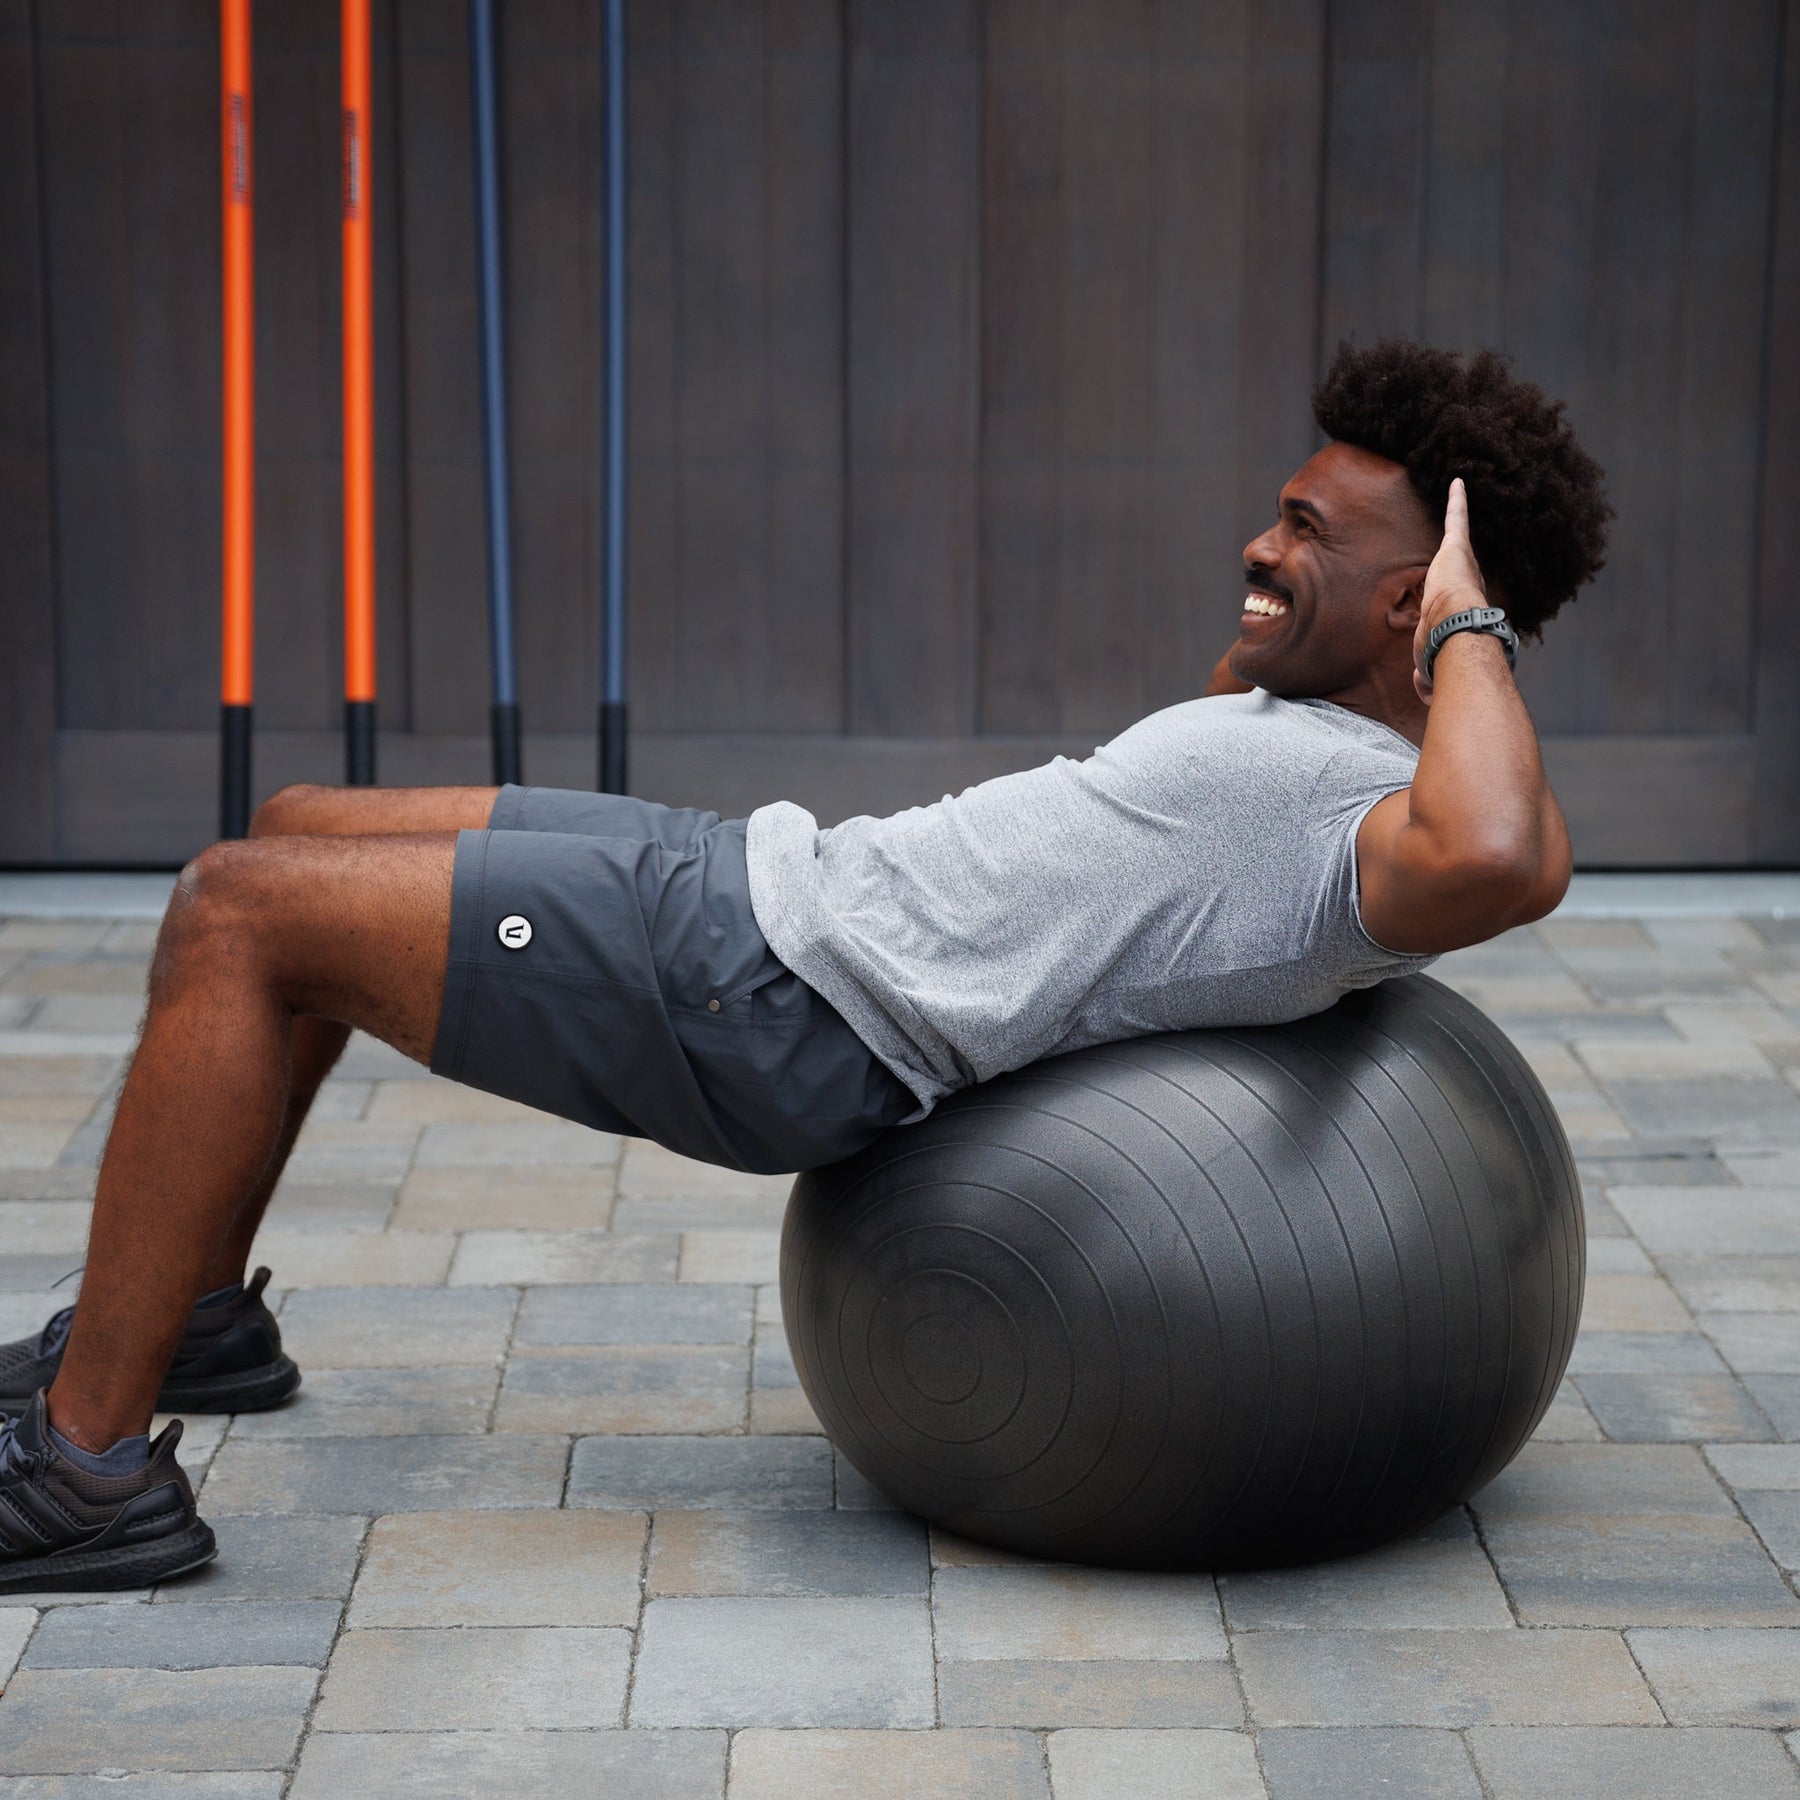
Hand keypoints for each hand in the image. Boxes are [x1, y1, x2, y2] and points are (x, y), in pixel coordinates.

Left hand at [1413, 477, 1490, 702]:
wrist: (1457, 631)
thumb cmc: (1446, 652)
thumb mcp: (1430, 667)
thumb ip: (1427, 677)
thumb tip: (1423, 687)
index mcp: (1459, 614)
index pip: (1456, 604)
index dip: (1455, 602)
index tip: (1455, 603)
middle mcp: (1467, 586)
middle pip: (1464, 567)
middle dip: (1463, 557)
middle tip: (1462, 546)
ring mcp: (1463, 565)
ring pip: (1459, 536)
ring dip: (1459, 517)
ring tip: (1457, 497)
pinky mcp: (1457, 547)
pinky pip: (1457, 518)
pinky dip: (1457, 500)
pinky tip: (1456, 482)